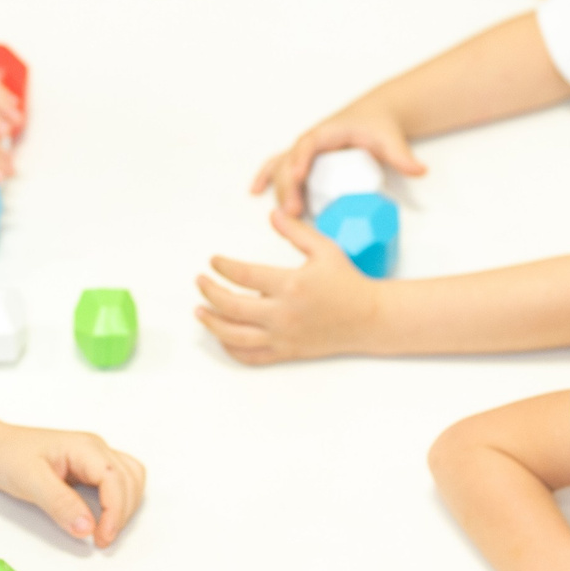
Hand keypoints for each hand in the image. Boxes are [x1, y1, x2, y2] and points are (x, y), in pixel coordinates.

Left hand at [0, 425, 145, 546]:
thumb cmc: (7, 456)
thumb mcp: (30, 481)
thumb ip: (60, 504)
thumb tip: (87, 528)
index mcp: (84, 447)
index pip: (115, 479)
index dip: (115, 512)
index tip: (102, 538)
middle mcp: (95, 449)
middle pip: (129, 480)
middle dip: (122, 513)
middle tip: (101, 540)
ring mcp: (94, 457)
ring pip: (130, 479)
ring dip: (126, 506)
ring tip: (105, 530)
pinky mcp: (90, 467)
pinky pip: (119, 481)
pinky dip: (121, 500)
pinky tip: (106, 515)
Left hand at [196, 207, 383, 364]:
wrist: (369, 318)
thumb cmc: (347, 281)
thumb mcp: (324, 249)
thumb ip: (295, 231)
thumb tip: (273, 214)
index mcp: (290, 285)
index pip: (244, 276)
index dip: (223, 267)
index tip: (214, 261)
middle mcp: (283, 314)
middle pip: (231, 306)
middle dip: (210, 292)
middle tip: (200, 281)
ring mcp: (283, 336)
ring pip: (235, 336)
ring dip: (212, 323)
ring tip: (200, 311)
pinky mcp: (286, 351)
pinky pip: (251, 356)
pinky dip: (231, 348)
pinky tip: (222, 336)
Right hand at [250, 108, 425, 218]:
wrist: (374, 115)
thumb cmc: (378, 126)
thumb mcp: (390, 139)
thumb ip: (402, 155)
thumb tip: (420, 171)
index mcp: (327, 131)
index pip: (309, 144)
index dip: (301, 159)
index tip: (299, 176)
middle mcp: (311, 140)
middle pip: (291, 161)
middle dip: (289, 186)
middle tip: (293, 211)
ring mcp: (305, 150)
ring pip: (282, 167)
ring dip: (278, 189)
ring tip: (284, 214)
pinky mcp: (304, 158)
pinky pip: (279, 166)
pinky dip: (266, 177)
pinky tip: (255, 192)